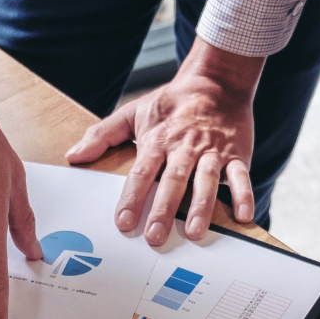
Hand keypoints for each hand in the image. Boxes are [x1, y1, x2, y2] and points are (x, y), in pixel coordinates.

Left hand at [66, 37, 260, 244]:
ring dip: (202, 206)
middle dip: (164, 209)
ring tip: (196, 233)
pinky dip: (244, 194)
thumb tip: (74, 156)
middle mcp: (184, 148)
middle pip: (173, 181)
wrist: (215, 81)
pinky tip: (245, 215)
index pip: (141, 172)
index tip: (123, 223)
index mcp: (158, 141)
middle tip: (155, 236)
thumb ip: (102, 135)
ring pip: (206, 180)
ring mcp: (212, 152)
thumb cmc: (172, 103)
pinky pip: (241, 176)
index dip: (132, 198)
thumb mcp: (133, 112)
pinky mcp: (236, 154)